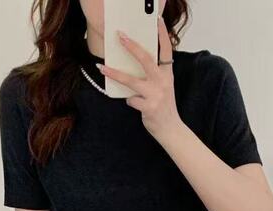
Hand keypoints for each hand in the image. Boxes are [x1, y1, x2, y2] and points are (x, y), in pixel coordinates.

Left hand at [98, 16, 181, 140]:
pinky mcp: (148, 107)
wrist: (171, 129)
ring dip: (114, 73)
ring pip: (131, 80)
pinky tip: (134, 103)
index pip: (166, 49)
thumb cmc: (164, 105)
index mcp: (167, 73)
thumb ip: (154, 74)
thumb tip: (132, 63)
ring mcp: (155, 94)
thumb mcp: (164, 86)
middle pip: (145, 59)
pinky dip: (129, 100)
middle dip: (131, 46)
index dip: (162, 34)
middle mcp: (162, 81)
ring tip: (102, 68)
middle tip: (120, 36)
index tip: (157, 21)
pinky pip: (130, 100)